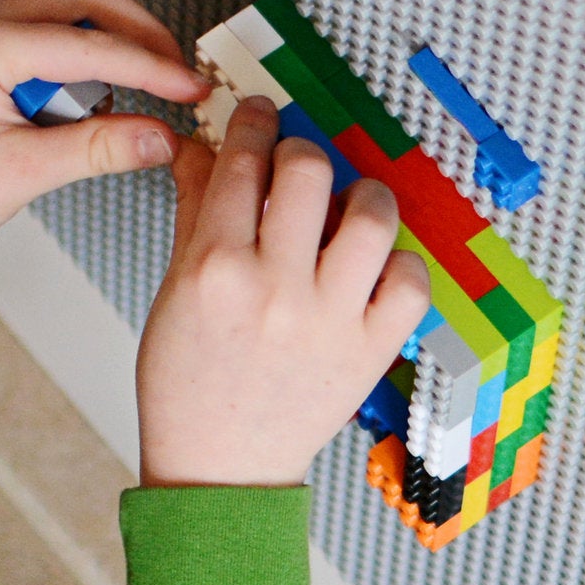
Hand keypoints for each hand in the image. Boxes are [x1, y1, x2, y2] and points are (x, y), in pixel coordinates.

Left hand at [0, 0, 208, 304]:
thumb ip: (100, 149)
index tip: (191, 89)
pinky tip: (92, 100)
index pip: (91, 44)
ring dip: (105, 45)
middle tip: (176, 75)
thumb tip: (162, 136)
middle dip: (136, 35)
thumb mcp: (24, 174)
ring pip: (61, 13)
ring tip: (139, 93)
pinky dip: (75, 59)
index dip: (152, 67)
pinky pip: (38, 37)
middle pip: (82, 1)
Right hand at [137, 96, 434, 487]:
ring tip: (347, 210)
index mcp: (213, 267)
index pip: (244, 160)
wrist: (219, 468)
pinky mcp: (371, 351)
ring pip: (372, 216)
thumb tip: (201, 147)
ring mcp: (329, 320)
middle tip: (298, 168)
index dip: (256, 122)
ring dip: (362, 197)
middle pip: (308, 169)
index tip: (261, 116)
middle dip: (302, 153)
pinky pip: (411, 281)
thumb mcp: (172, 290)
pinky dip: (400, 265)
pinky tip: (374, 269)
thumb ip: (194, 211)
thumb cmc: (189, 386)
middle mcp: (274, 288)